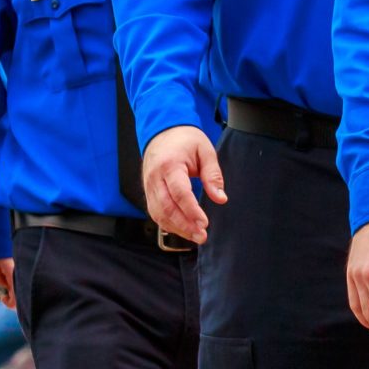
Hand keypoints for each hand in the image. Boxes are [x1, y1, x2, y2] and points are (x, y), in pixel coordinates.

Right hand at [142, 125, 224, 243]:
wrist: (162, 132)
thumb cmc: (185, 140)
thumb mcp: (205, 151)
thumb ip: (213, 175)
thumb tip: (220, 198)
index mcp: (169, 165)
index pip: (179, 193)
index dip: (191, 210)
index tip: (204, 222)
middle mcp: (155, 177)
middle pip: (166, 207)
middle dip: (184, 225)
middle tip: (202, 235)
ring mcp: (148, 185)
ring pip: (158, 213)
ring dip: (176, 228)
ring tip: (195, 236)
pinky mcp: (148, 191)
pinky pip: (154, 212)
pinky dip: (167, 224)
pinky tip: (182, 230)